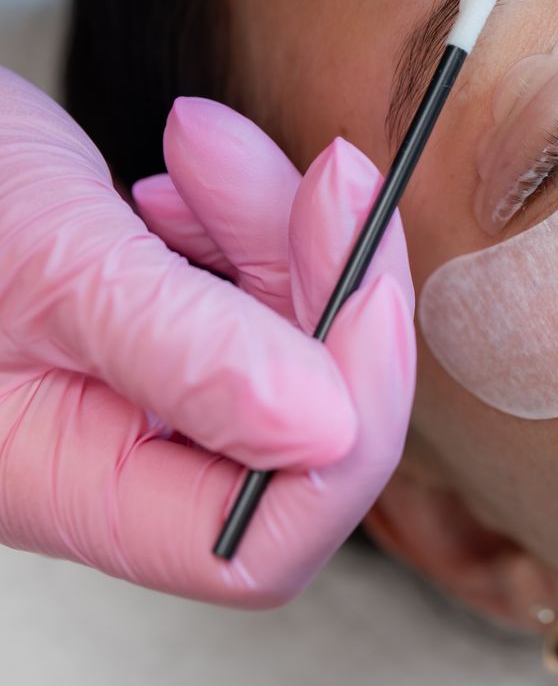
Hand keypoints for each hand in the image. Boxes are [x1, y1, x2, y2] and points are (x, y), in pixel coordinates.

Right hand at [0, 70, 413, 605]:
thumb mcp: (57, 265)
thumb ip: (182, 350)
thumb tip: (325, 428)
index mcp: (72, 485)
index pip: (255, 540)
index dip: (346, 427)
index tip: (373, 295)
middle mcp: (111, 450)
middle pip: (292, 418)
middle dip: (325, 286)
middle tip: (332, 180)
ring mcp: (132, 382)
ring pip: (275, 332)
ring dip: (272, 225)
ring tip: (202, 145)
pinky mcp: (145, 319)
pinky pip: (239, 283)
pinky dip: (235, 214)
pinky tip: (185, 166)